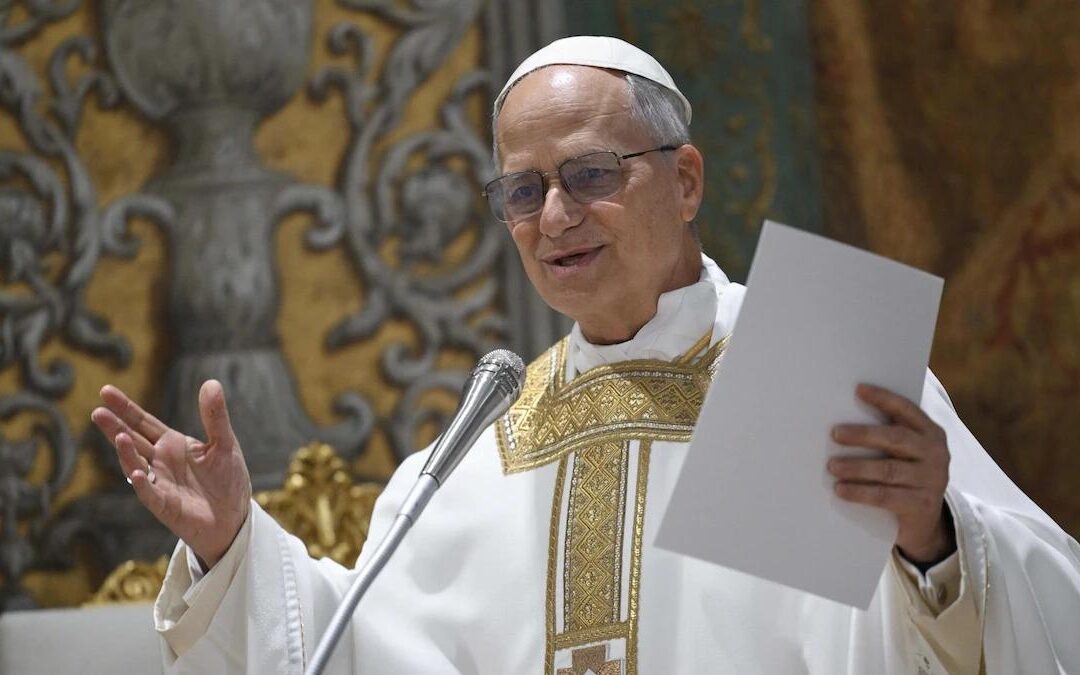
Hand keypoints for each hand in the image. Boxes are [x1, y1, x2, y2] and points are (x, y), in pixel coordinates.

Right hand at [91, 380, 250, 567]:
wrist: (234, 517)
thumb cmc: (227, 479)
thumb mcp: (224, 443)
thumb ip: (215, 416)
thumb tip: (211, 383)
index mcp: (172, 444)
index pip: (143, 422)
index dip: (125, 408)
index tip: (105, 391)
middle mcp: (160, 462)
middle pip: (133, 441)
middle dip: (115, 427)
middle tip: (98, 412)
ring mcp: (160, 483)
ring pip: (136, 465)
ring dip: (126, 453)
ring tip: (119, 436)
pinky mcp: (165, 506)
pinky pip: (150, 494)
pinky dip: (143, 484)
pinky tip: (139, 472)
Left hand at [827, 383, 954, 563]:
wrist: (926, 521)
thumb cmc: (906, 476)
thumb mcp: (904, 453)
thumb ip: (887, 435)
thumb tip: (843, 419)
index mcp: (931, 433)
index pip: (907, 410)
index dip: (884, 399)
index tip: (859, 389)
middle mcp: (936, 454)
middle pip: (896, 439)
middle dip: (863, 435)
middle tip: (834, 433)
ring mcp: (931, 480)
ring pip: (888, 470)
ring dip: (856, 467)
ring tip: (831, 466)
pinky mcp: (922, 505)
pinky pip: (885, 496)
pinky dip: (860, 492)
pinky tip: (840, 490)